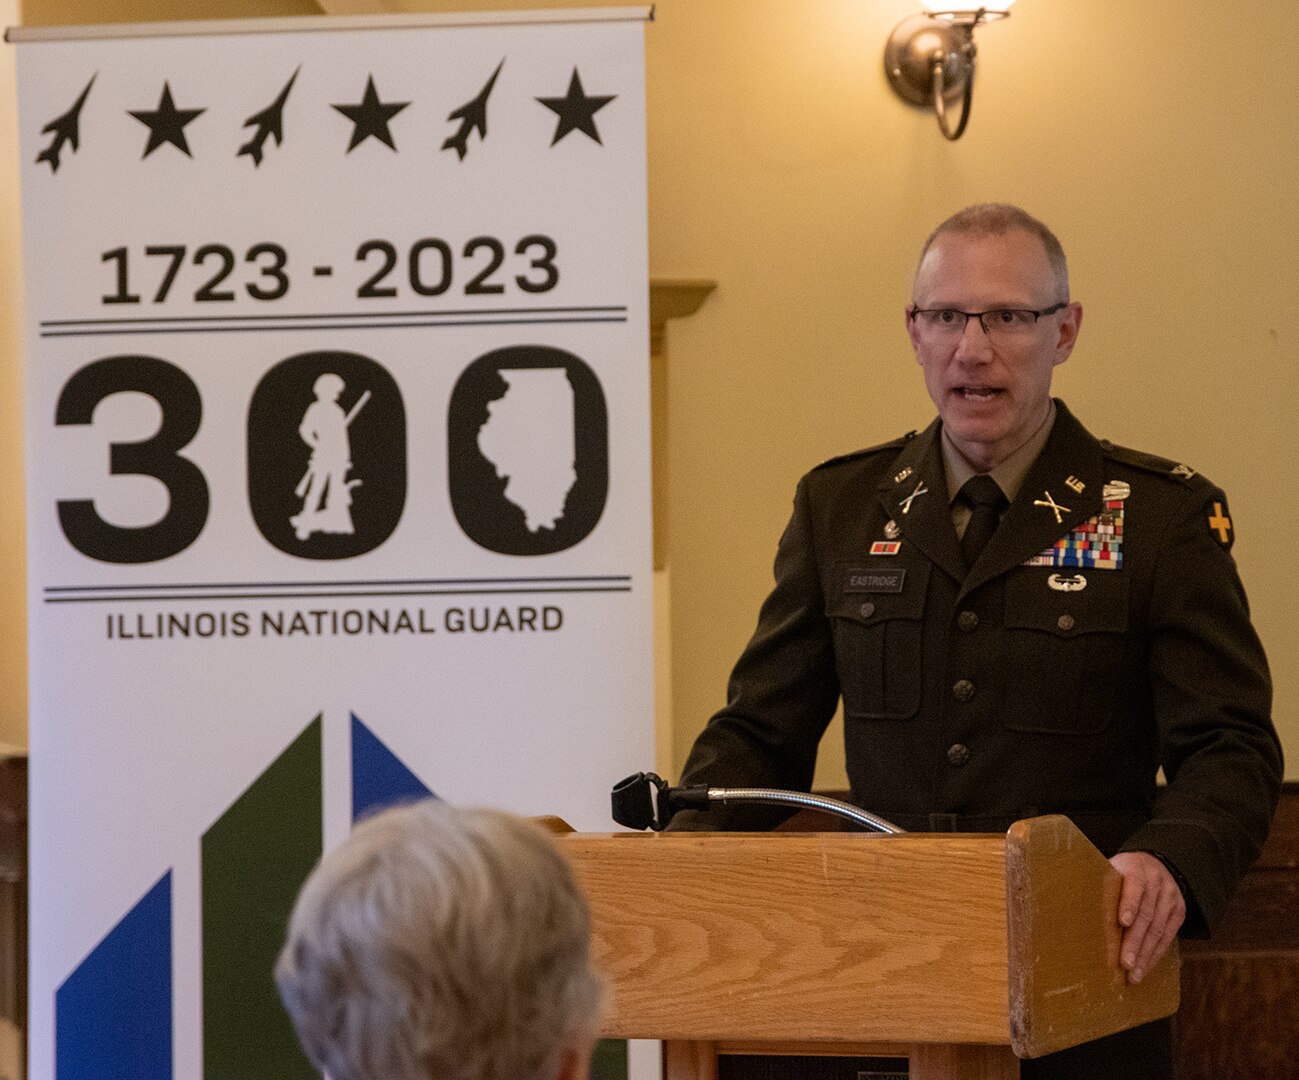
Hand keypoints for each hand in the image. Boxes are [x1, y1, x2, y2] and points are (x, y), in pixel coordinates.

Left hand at [1109, 851, 1185, 983]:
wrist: (1152, 864)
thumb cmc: (1121, 872)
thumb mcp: (1110, 870)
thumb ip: (1100, 885)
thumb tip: (1074, 907)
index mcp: (1136, 868)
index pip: (1134, 885)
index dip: (1129, 904)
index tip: (1122, 922)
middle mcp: (1157, 882)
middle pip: (1146, 915)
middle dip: (1134, 941)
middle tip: (1124, 963)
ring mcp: (1170, 898)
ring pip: (1158, 930)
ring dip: (1145, 955)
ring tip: (1133, 974)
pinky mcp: (1178, 912)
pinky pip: (1167, 936)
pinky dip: (1155, 954)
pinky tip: (1144, 967)